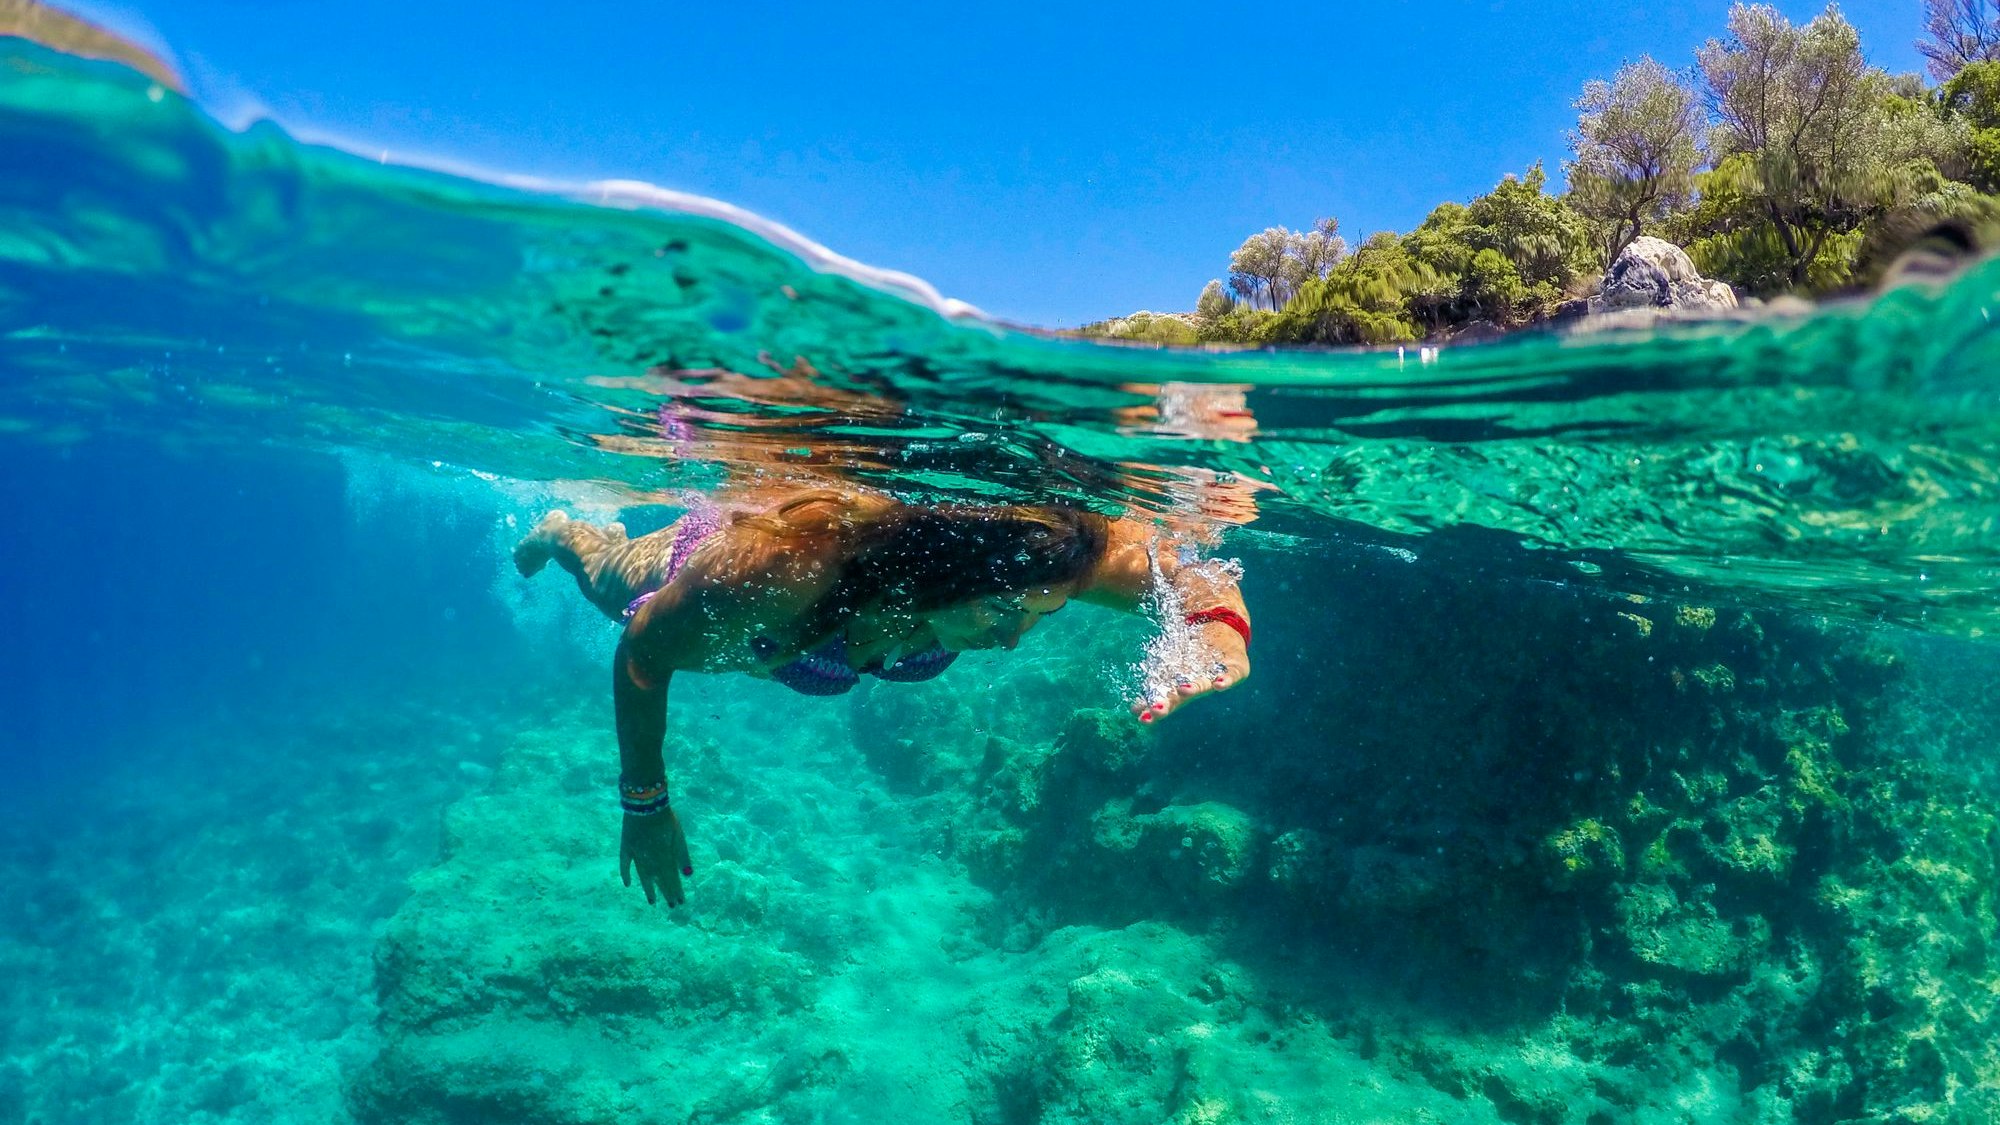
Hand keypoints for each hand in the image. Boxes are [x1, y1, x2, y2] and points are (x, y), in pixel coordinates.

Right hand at [620, 807, 693, 906]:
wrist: (646, 802)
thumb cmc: (665, 818)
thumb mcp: (678, 835)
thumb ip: (683, 855)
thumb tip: (688, 875)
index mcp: (665, 856)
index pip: (672, 877)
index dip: (676, 890)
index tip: (680, 901)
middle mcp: (650, 858)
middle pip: (659, 879)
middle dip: (666, 892)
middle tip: (671, 906)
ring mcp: (637, 854)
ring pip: (643, 876)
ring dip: (649, 889)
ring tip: (652, 902)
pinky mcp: (626, 847)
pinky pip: (625, 864)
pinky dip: (626, 874)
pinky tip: (628, 885)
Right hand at [1132, 628, 1249, 723]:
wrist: (1222, 631)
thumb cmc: (1193, 653)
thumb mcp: (1170, 665)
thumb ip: (1153, 684)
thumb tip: (1133, 708)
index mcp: (1180, 687)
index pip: (1164, 700)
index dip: (1153, 709)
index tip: (1141, 718)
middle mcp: (1197, 686)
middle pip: (1182, 697)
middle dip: (1170, 703)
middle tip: (1157, 710)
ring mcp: (1215, 677)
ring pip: (1203, 685)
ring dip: (1193, 688)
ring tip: (1183, 689)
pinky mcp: (1236, 669)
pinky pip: (1231, 675)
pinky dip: (1225, 680)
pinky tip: (1219, 684)